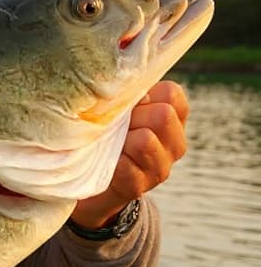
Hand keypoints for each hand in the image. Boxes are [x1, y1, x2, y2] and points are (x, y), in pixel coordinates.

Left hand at [70, 80, 189, 228]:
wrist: (91, 181)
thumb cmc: (107, 135)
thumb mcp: (121, 110)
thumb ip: (129, 94)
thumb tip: (120, 80)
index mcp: (174, 118)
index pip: (172, 94)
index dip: (145, 95)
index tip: (129, 106)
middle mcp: (175, 144)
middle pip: (162, 115)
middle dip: (133, 117)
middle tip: (114, 126)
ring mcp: (161, 167)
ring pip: (145, 140)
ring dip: (121, 139)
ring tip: (109, 144)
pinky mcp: (140, 185)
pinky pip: (126, 165)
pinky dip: (111, 160)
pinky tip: (104, 161)